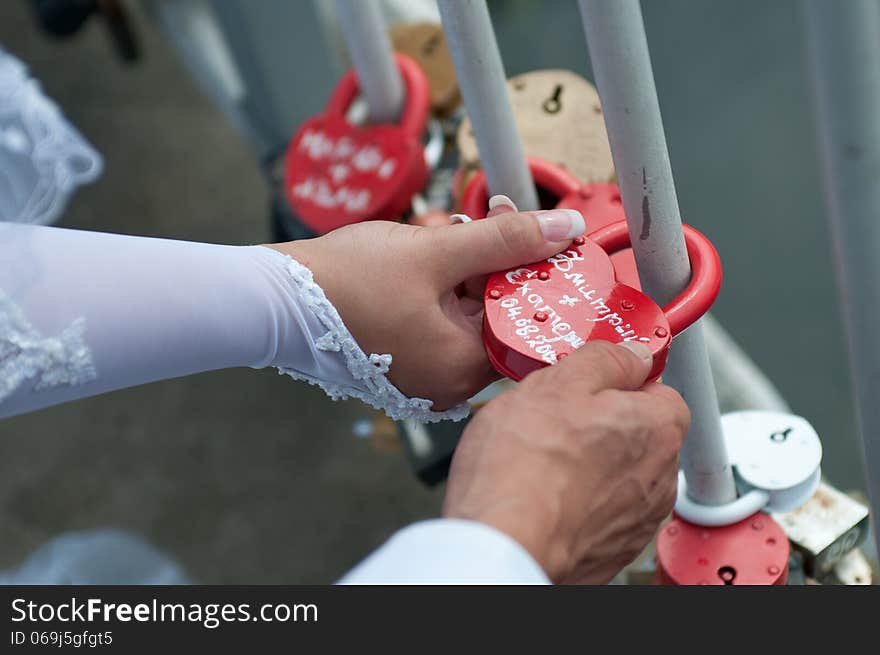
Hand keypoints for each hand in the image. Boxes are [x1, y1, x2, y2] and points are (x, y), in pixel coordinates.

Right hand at [266, 200, 584, 409]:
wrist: (274, 299)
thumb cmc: (347, 282)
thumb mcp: (435, 252)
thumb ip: (504, 239)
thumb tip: (566, 229)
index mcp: (462, 368)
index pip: (524, 320)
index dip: (532, 271)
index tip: (536, 236)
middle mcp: (447, 382)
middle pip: (494, 313)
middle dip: (490, 261)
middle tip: (483, 217)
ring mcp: (423, 374)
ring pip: (464, 311)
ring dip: (462, 265)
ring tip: (441, 230)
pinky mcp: (402, 362)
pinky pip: (437, 319)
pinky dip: (437, 285)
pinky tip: (423, 251)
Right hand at [442, 340, 689, 583]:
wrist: (504, 543)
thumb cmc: (525, 468)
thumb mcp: (559, 382)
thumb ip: (605, 359)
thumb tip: (629, 354)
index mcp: (658, 427)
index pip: (659, 389)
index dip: (620, 380)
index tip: (591, 381)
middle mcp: (659, 477)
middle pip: (635, 432)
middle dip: (598, 423)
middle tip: (552, 418)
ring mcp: (636, 520)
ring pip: (615, 473)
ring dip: (586, 463)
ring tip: (538, 459)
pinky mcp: (610, 550)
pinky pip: (597, 511)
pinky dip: (575, 500)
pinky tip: (540, 492)